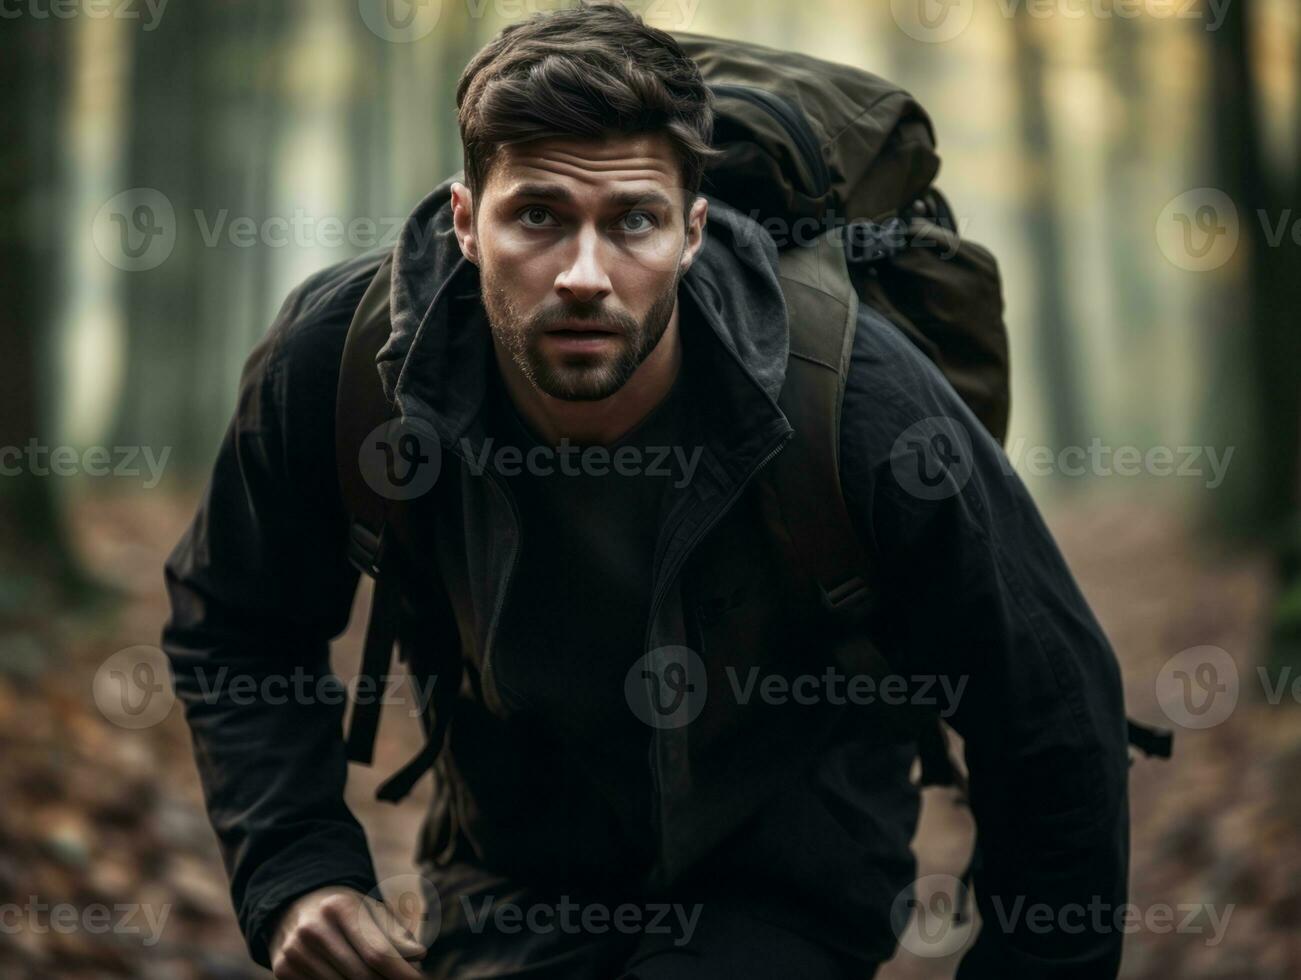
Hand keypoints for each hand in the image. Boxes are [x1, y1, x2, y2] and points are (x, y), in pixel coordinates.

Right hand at [269, 885, 427, 978]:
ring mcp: (294, 952)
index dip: (403, 973)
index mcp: (340, 907)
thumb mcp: (371, 911)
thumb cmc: (344, 912)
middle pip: (362, 976)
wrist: (295, 908)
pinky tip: (352, 979)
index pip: (378, 953)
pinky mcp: (282, 971)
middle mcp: (313, 929)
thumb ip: (395, 933)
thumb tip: (418, 955)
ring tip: (381, 977)